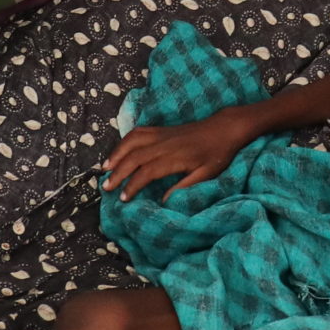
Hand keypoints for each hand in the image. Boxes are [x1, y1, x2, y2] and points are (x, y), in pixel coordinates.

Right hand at [103, 110, 260, 199]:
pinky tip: (118, 152)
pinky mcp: (161, 130)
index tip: (123, 198)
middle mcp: (164, 144)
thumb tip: (163, 201)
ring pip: (132, 142)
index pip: (147, 172)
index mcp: (175, 157)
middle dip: (118, 173)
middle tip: (106, 188)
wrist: (224, 128)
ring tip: (105, 169)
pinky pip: (138, 132)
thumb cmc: (218, 154)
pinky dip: (124, 141)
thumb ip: (184, 187)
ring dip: (116, 154)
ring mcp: (161, 134)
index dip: (133, 185)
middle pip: (134, 157)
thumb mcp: (206, 174)